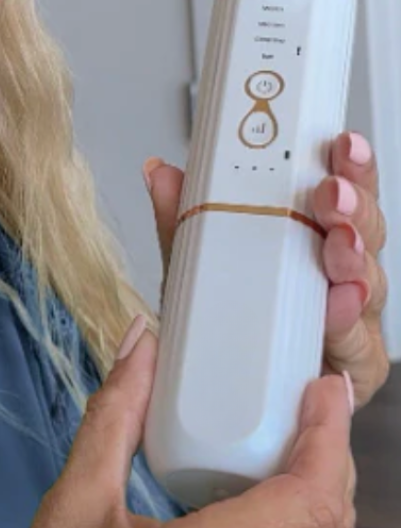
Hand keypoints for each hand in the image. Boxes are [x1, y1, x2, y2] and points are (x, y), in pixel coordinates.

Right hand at [21, 322, 355, 527]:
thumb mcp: (77, 502)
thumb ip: (113, 417)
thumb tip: (144, 339)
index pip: (306, 504)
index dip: (329, 439)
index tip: (323, 386)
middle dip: (333, 459)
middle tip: (315, 401)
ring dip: (324, 496)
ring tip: (303, 440)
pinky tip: (280, 496)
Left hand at [143, 130, 389, 407]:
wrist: (219, 385)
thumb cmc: (224, 316)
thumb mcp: (196, 262)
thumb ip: (183, 219)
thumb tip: (159, 171)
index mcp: (311, 240)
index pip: (343, 194)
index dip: (348, 165)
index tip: (342, 142)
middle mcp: (338, 277)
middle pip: (365, 233)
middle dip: (353, 208)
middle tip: (332, 192)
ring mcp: (349, 322)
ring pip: (368, 284)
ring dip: (354, 259)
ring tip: (337, 242)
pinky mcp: (350, 369)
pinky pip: (359, 346)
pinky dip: (346, 323)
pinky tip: (339, 304)